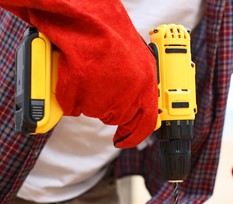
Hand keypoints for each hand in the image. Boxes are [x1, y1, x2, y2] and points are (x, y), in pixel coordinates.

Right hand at [1, 0, 157, 147]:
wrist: (87, 16)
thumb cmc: (111, 33)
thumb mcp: (139, 59)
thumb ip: (141, 85)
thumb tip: (140, 105)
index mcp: (146, 85)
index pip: (145, 123)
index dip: (133, 136)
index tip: (123, 140)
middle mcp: (128, 93)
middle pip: (115, 117)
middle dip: (107, 105)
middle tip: (100, 83)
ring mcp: (103, 92)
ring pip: (92, 111)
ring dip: (87, 97)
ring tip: (88, 72)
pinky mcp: (80, 90)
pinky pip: (71, 105)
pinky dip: (68, 94)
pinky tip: (74, 74)